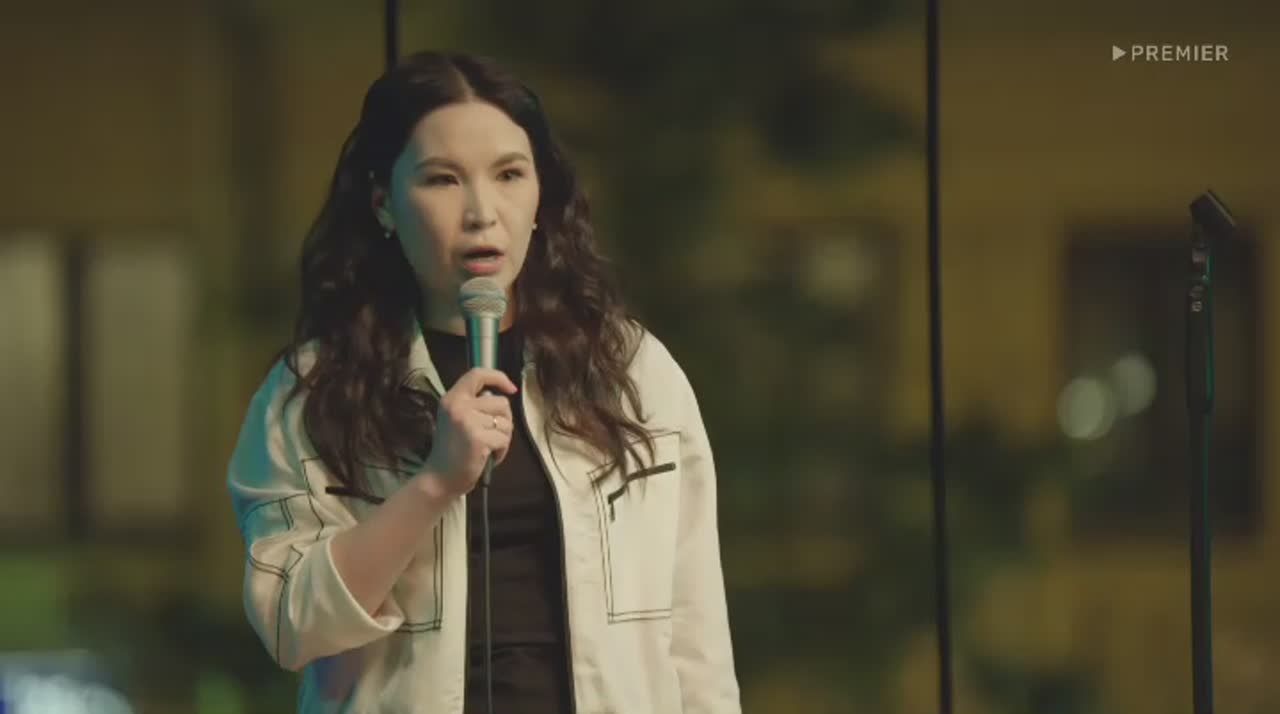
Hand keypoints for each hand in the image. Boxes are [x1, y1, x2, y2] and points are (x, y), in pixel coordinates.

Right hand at [421, 367, 517, 498]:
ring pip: (506, 422)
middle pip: (501, 402)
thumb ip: (474, 405)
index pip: (477, 374)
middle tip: (491, 436)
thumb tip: (500, 396)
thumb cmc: (451, 451)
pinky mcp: (478, 438)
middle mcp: (458, 406)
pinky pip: (504, 439)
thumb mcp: (456, 420)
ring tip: (487, 448)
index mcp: (452, 398)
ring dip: (503, 438)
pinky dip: (502, 451)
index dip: (498, 377)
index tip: (511, 389)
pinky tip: (488, 457)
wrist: (439, 479)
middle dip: (504, 421)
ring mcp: (468, 421)